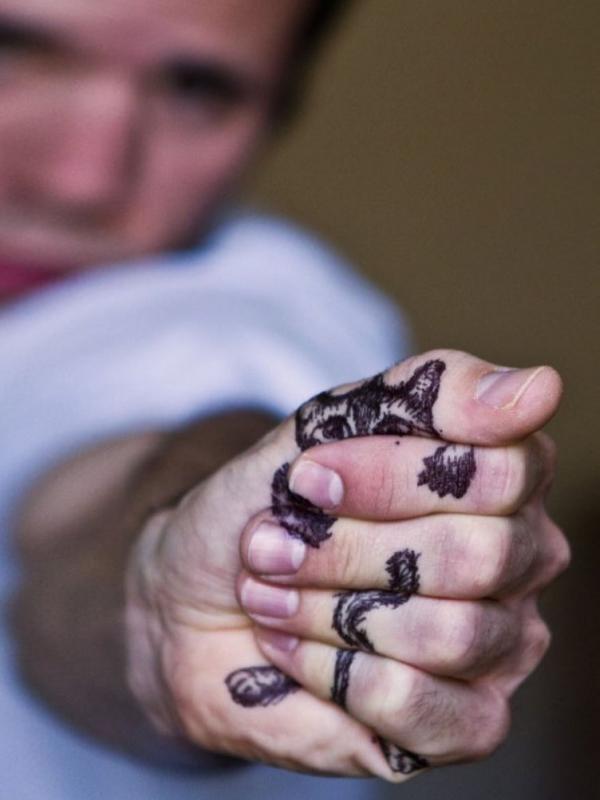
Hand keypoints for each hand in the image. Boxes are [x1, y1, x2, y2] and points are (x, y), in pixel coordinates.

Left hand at [126, 350, 567, 779]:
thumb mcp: (327, 424)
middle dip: (346, 550)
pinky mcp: (461, 722)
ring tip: (274, 595)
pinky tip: (297, 651)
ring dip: (329, 611)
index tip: (306, 476)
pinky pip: (423, 708)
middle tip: (273, 546)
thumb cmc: (268, 503)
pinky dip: (335, 676)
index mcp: (500, 480)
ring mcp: (497, 645)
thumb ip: (435, 393)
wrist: (197, 594)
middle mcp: (517, 560)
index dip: (388, 476)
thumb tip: (541, 387)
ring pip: (449, 633)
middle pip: (475, 556)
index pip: (499, 473)